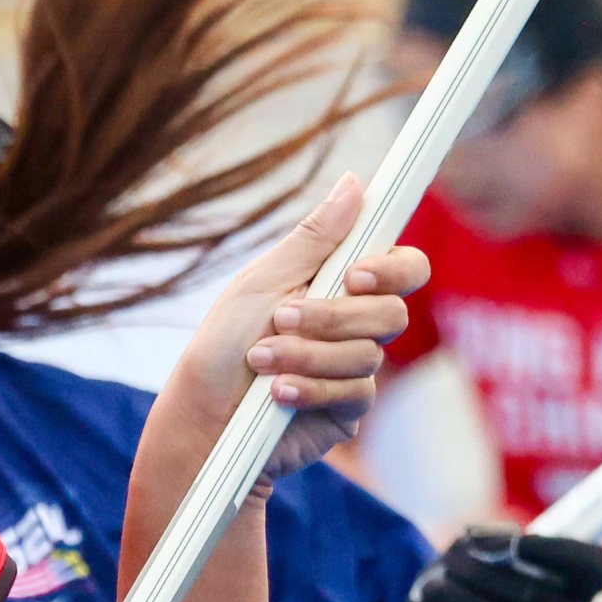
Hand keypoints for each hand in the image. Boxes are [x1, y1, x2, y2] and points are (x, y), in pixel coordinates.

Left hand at [166, 174, 428, 485]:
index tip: (354, 275)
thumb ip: (314, 239)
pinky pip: (355, 392)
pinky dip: (310, 387)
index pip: (401, 268)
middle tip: (281, 319)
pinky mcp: (346, 410)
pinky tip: (276, 394)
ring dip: (307, 354)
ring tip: (260, 359)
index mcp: (337, 287)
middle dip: (332, 318)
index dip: (393, 268)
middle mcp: (353, 327)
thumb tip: (356, 182)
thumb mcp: (262, 283)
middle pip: (392, 313)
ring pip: (368, 355)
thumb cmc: (221, 346)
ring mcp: (354, 370)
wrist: (200, 419)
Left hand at [403, 527, 601, 601]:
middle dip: (483, 573)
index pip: (593, 569)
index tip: (518, 542)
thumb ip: (493, 546)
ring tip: (427, 586)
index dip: (560, 552)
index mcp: (574, 594)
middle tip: (449, 561)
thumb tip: (473, 542)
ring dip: (453, 599)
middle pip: (536, 599)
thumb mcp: (494, 568)